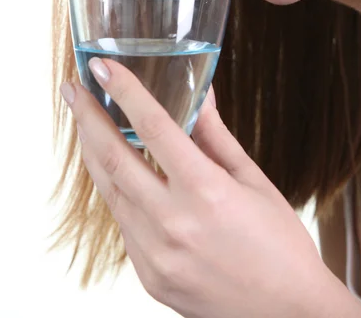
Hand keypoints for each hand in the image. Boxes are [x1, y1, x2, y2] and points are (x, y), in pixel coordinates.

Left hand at [60, 58, 360, 317]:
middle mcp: (174, 224)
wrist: (288, 314)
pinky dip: (116, 190)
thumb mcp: (252, 181)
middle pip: (114, 158)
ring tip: (86, 123)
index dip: (125, 91)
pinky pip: (122, 221)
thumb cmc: (279, 245)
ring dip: (94, 151)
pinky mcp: (148, 275)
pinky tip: (117, 171)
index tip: (103, 68)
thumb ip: (216, 136)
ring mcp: (155, 254)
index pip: (154, 127)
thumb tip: (199, 95)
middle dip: (86, 118)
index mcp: (207, 193)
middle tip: (72, 89)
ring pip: (110, 190)